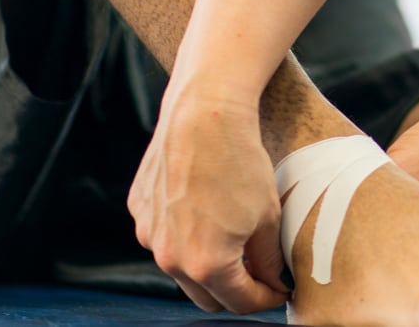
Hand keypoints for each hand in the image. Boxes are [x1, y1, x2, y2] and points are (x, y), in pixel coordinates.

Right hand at [129, 98, 288, 312]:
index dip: (266, 299)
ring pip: (182, 269)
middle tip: (259, 272)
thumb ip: (268, 261)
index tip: (279, 290)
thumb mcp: (268, 218)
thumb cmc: (241, 164)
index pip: (240, 303)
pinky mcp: (139, 211)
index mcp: (206, 265)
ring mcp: (149, 235)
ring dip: (207, 265)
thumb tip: (273, 282)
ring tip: (233, 238)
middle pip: (207, 297)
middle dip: (236, 290)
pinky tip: (205, 211)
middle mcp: (170, 257)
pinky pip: (164, 237)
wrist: (203, 115)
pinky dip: (185, 236)